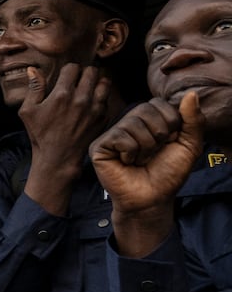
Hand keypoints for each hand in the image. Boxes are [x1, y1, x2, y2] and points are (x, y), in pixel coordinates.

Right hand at [19, 64, 111, 214]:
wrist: (58, 158)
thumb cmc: (40, 135)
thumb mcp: (28, 111)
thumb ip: (33, 88)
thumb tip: (32, 69)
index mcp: (62, 94)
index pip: (73, 67)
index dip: (69, 70)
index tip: (66, 76)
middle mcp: (81, 99)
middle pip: (91, 71)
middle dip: (84, 73)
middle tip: (78, 80)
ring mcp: (95, 108)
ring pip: (104, 81)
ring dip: (97, 82)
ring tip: (89, 87)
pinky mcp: (103, 117)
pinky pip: (107, 98)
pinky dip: (101, 96)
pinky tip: (92, 101)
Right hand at [91, 93, 202, 255]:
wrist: (152, 198)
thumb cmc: (168, 173)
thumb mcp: (189, 144)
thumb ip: (193, 119)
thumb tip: (191, 94)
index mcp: (147, 118)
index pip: (159, 103)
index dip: (171, 124)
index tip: (168, 143)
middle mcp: (128, 122)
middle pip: (146, 110)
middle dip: (158, 136)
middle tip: (152, 153)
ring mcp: (112, 133)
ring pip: (133, 125)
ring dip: (145, 148)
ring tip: (140, 160)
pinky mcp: (99, 146)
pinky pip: (121, 138)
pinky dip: (131, 154)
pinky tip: (126, 163)